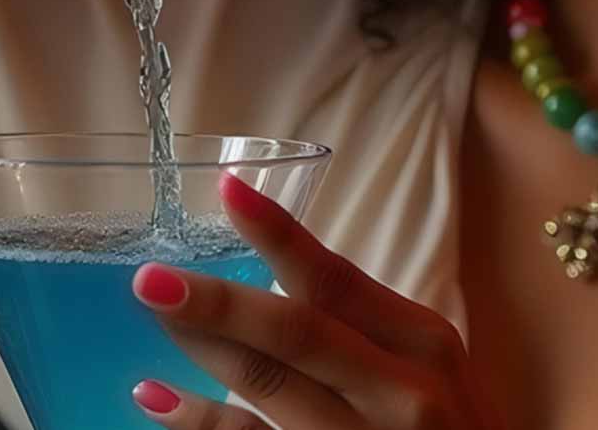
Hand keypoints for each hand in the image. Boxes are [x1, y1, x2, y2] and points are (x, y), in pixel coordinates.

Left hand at [129, 174, 499, 429]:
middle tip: (151, 278)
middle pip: (294, 333)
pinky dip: (200, 419)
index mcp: (422, 341)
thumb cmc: (446, 427)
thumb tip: (269, 278)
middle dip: (217, 302)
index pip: (337, 279)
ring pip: (267, 388)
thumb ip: (362, 325)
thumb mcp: (427, 366)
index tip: (227, 191)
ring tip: (154, 314)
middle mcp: (401, 391)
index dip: (277, 234)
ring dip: (201, 351)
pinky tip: (157, 398)